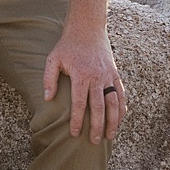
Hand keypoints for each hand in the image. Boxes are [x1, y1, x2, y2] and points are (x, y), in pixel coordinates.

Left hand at [44, 27, 126, 141]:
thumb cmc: (68, 46)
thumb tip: (48, 99)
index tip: (75, 133)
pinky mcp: (115, 74)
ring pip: (114, 102)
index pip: (80, 103)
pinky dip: (122, 108)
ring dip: (113, 121)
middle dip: (98, 126)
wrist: (88, 29)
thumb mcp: (53, 59)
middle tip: (95, 141)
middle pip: (99, 107)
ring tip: (110, 136)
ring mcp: (108, 76)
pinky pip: (121, 94)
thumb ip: (49, 79)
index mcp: (81, 75)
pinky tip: (120, 120)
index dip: (78, 120)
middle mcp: (97, 77)